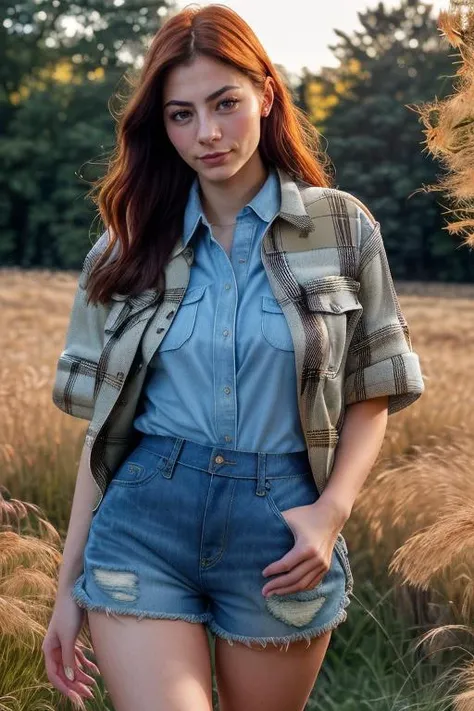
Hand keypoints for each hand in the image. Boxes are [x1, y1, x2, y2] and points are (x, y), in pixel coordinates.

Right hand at [42, 589, 100, 708]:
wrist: (75, 591)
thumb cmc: (69, 612)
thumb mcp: (68, 636)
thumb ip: (68, 656)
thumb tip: (69, 677)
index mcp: (49, 649)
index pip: (55, 675)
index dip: (65, 688)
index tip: (76, 698)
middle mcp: (55, 648)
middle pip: (64, 672)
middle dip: (75, 685)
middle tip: (89, 695)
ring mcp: (64, 643)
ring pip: (72, 666)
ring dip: (81, 677)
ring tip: (93, 685)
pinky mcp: (73, 638)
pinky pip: (78, 657)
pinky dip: (85, 664)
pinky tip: (95, 671)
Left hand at [261, 497, 345, 596]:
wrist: (331, 515)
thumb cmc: (306, 514)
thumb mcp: (289, 517)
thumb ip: (274, 524)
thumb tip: (255, 531)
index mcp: (306, 547)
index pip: (286, 565)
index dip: (273, 571)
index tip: (263, 573)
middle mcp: (316, 558)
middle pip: (294, 578)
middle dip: (277, 586)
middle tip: (264, 591)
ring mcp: (323, 564)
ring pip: (303, 584)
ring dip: (287, 591)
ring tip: (274, 593)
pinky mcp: (326, 567)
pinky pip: (312, 583)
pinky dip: (299, 588)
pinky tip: (288, 590)